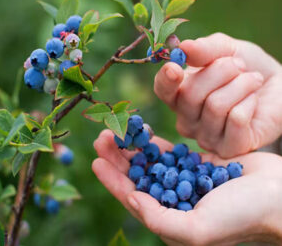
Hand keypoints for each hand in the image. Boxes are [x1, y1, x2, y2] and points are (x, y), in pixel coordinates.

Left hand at [92, 130, 281, 245]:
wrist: (277, 195)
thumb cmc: (241, 216)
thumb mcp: (198, 229)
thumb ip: (162, 219)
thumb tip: (133, 200)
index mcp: (170, 218)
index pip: (133, 197)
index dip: (112, 180)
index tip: (96, 161)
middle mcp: (173, 199)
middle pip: (137, 176)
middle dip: (118, 158)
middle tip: (102, 137)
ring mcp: (184, 180)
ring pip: (150, 161)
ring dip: (132, 147)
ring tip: (116, 130)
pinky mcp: (195, 164)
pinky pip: (169, 152)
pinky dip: (154, 142)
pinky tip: (141, 131)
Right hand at [154, 33, 281, 156]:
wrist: (277, 85)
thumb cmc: (245, 67)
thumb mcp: (226, 49)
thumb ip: (204, 49)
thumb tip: (183, 48)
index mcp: (179, 95)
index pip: (162, 90)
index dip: (165, 80)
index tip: (174, 67)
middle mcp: (187, 119)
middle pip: (190, 95)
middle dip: (220, 71)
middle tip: (239, 66)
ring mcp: (205, 137)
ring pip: (215, 106)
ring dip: (240, 85)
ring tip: (252, 80)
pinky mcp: (228, 148)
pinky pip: (235, 119)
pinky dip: (249, 102)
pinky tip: (253, 101)